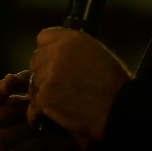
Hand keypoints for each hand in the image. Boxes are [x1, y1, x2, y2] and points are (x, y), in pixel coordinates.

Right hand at [0, 71, 79, 150]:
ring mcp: (9, 146)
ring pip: (0, 136)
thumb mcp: (45, 90)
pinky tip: (48, 137)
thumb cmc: (62, 107)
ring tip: (42, 123)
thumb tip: (8, 78)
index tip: (10, 82)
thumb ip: (27, 82)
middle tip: (32, 107)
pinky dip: (32, 144)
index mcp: (6, 108)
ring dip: (23, 129)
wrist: (83, 132)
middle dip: (13, 111)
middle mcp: (3, 127)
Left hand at [27, 28, 132, 143]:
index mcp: (72, 39)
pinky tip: (49, 114)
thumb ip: (73, 48)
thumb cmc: (113, 82)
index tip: (50, 60)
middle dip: (43, 73)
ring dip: (42, 93)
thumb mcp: (96, 52)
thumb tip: (57, 53)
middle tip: (56, 85)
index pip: (43, 37)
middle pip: (35, 61)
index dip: (46, 50)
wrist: (118, 106)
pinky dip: (39, 113)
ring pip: (33, 84)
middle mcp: (58, 52)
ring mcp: (49, 75)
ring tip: (58, 101)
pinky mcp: (45, 97)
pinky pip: (33, 106)